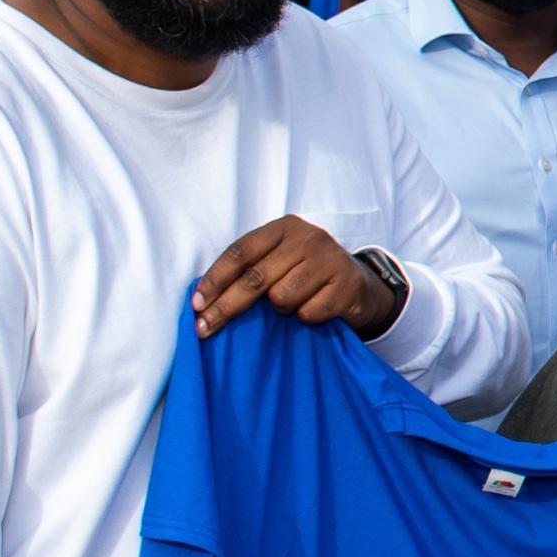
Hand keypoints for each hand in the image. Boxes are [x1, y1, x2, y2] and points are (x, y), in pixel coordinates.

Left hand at [192, 217, 395, 337]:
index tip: (196, 305)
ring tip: (293, 304)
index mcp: (285, 227)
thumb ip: (252, 268)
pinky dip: (306, 318)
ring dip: (281, 310)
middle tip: (204, 329)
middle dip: (225, 307)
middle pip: (255, 278)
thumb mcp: (281, 260)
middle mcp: (308, 237)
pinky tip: (316, 309)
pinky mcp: (346, 284)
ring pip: (282, 298)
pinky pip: (307, 313)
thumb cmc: (307, 274)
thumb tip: (203, 300)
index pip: (240, 252)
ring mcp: (330, 259)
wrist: (360, 284)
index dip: (214, 279)